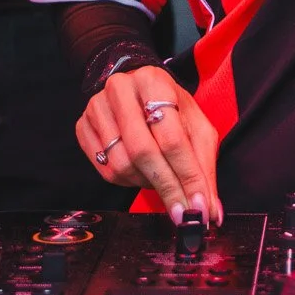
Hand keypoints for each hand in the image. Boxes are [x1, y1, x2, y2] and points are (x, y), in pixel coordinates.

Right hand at [77, 64, 220, 223]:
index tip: (199, 208)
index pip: (172, 137)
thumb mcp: (197, 128)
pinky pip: (105, 170)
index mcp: (154, 81)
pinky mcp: (83, 126)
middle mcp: (121, 89)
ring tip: (161, 177)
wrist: (141, 92)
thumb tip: (210, 211)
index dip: (187, 176)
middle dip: (167, 188)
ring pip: (121, 165)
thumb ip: (203, 168)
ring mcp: (97, 107)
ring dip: (146, 183)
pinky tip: (140, 171)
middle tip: (183, 214)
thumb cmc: (172, 110)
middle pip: (143, 152)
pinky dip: (127, 181)